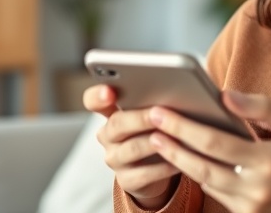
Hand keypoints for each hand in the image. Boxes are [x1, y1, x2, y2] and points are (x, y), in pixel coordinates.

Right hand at [83, 85, 180, 208]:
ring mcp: (115, 159)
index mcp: (110, 113)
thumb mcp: (149, 114)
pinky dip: (163, 167)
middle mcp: (107, 135)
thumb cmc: (153, 131)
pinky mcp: (127, 180)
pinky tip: (178, 161)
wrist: (154, 168)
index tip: (108, 92)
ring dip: (154, 142)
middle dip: (139, 118)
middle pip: (117, 124)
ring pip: (132, 149)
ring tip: (173, 136)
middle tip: (158, 113)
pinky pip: (145, 174)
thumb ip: (152, 102)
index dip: (97, 96)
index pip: (93, 100)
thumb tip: (172, 90)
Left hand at [148, 90, 270, 212]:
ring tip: (160, 138)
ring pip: (204, 182)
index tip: (161, 112)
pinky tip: (182, 157)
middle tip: (151, 124)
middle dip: (172, 144)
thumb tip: (225, 95)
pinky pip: (214, 194)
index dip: (185, 127)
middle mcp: (257, 189)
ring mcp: (250, 208)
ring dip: (179, 160)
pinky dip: (197, 175)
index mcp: (270, 161)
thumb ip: (261, 107)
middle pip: (202, 167)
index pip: (215, 143)